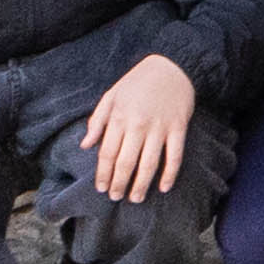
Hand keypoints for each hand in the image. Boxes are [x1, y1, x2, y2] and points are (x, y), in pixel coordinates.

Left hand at [81, 53, 200, 204]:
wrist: (172, 65)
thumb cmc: (137, 82)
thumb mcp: (111, 96)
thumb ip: (97, 121)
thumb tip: (85, 146)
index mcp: (119, 118)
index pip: (107, 153)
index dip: (103, 173)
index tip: (101, 188)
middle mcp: (138, 125)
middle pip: (126, 162)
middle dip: (119, 183)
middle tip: (116, 197)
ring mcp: (160, 128)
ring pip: (149, 163)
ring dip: (141, 184)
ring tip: (135, 198)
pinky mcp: (178, 128)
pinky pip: (174, 156)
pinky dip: (170, 174)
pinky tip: (164, 187)